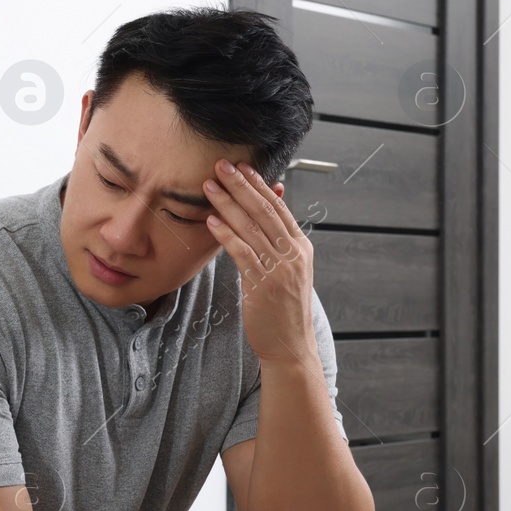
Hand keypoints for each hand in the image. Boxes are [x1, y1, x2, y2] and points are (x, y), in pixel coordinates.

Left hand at [205, 159, 315, 366]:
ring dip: (227, 204)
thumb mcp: (289, 268)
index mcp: (300, 246)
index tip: (241, 166)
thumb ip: (279, 238)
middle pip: (263, 211)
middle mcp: (293, 253)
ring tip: (209, 187)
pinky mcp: (262, 284)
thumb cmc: (283, 306)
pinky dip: (226, 234)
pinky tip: (211, 221)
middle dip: (240, 186)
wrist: (290, 344)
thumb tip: (271, 205)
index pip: (278, 207)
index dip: (258, 185)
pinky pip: (241, 253)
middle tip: (221, 166)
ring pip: (250, 228)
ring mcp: (279, 268)